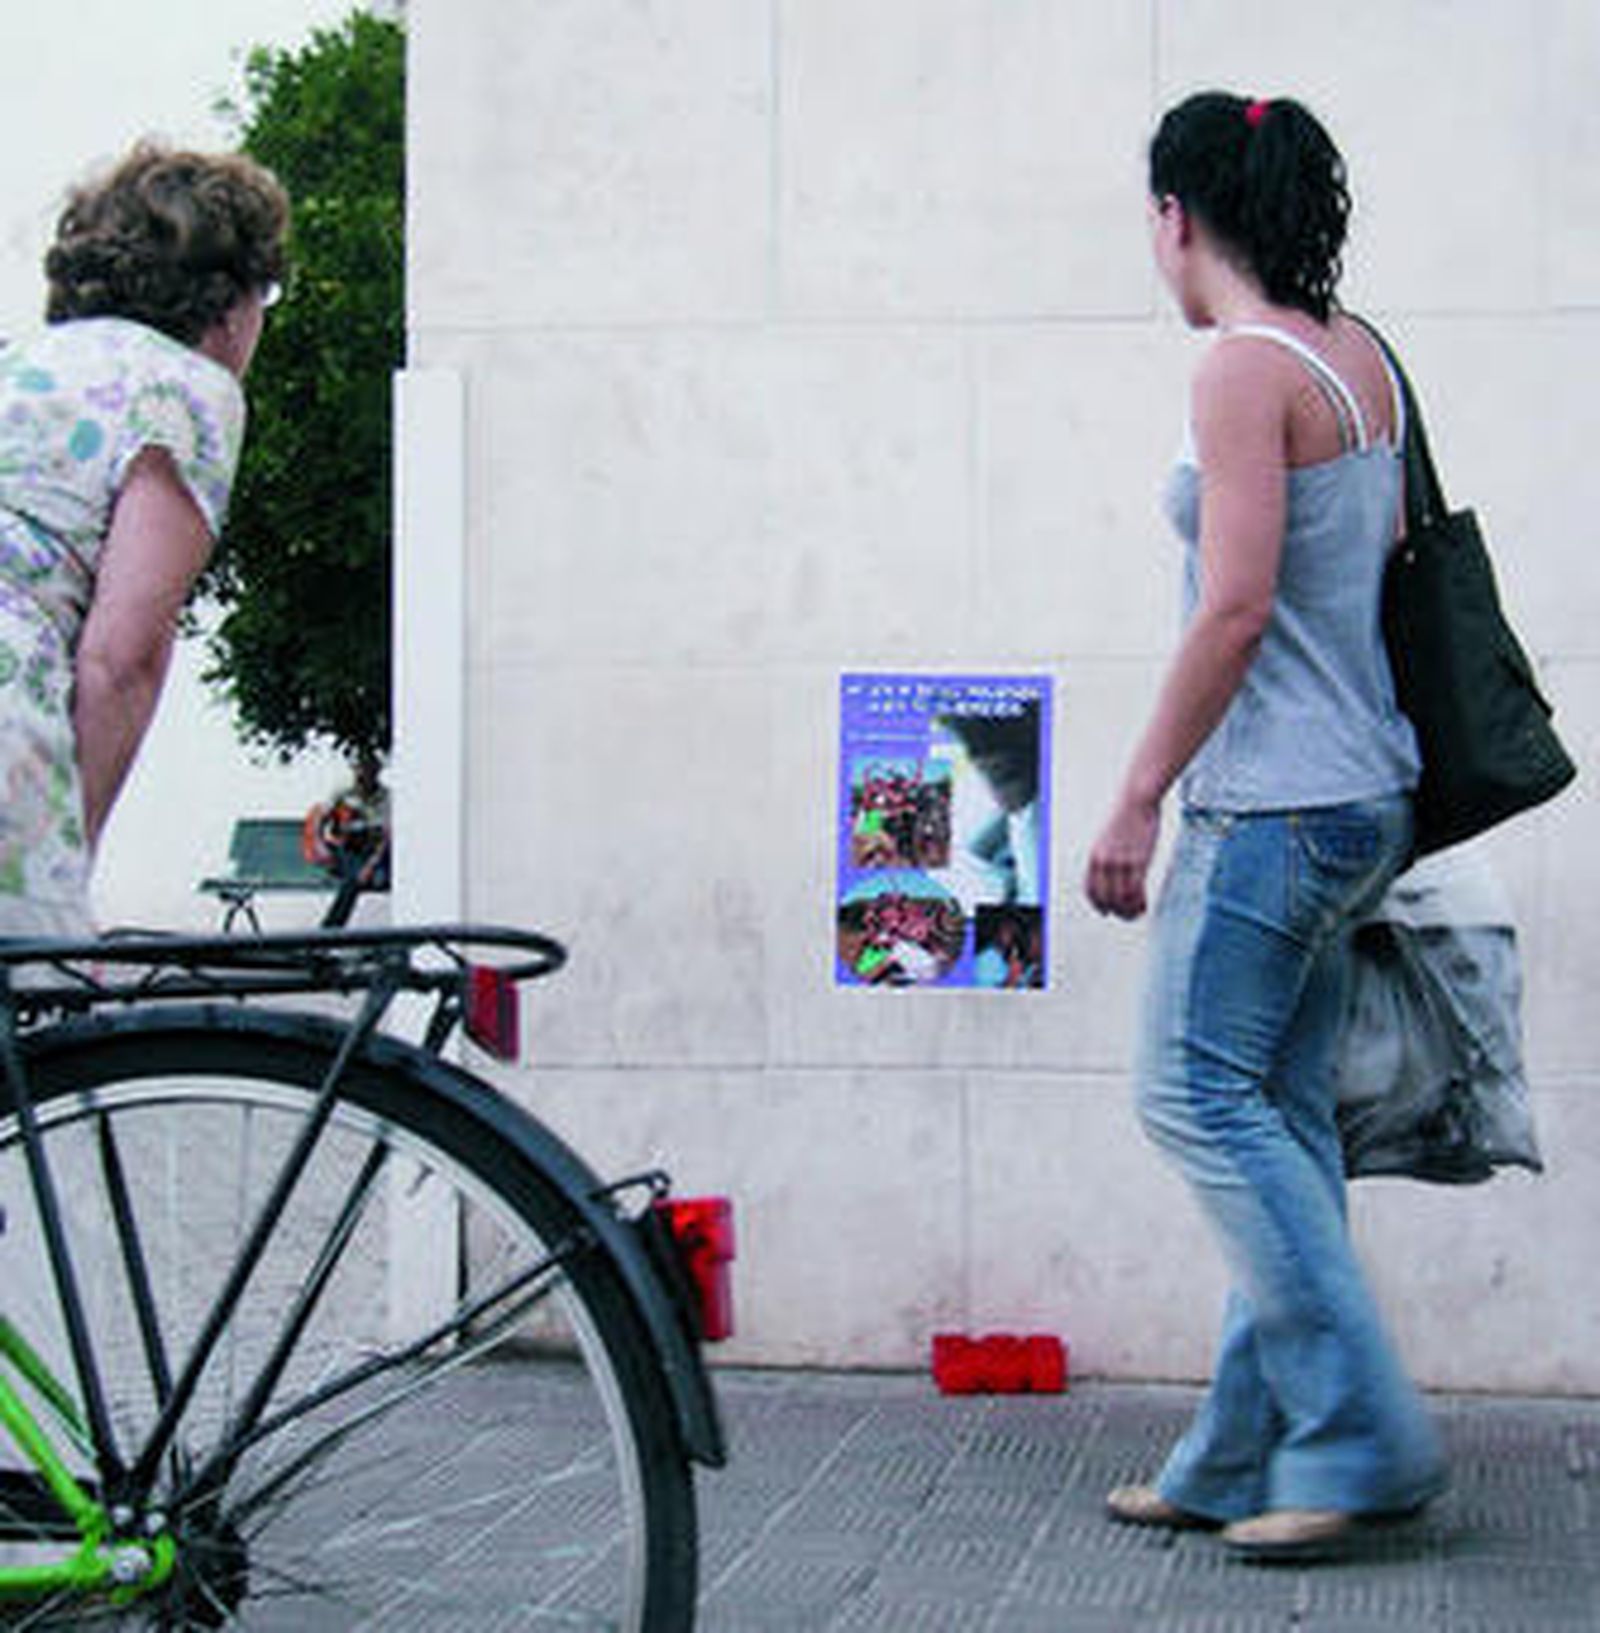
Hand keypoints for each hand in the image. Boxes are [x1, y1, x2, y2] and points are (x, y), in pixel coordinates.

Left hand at [1085, 797, 1160, 919]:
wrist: (1136, 800)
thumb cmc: (1126, 816)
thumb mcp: (1108, 839)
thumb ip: (1107, 857)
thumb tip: (1111, 874)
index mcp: (1093, 856)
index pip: (1089, 890)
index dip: (1097, 904)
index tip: (1105, 911)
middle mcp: (1103, 862)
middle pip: (1105, 899)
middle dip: (1115, 911)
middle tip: (1126, 916)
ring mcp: (1120, 863)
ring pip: (1122, 899)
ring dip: (1130, 911)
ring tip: (1137, 913)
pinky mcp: (1137, 862)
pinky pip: (1136, 892)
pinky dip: (1140, 904)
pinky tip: (1144, 905)